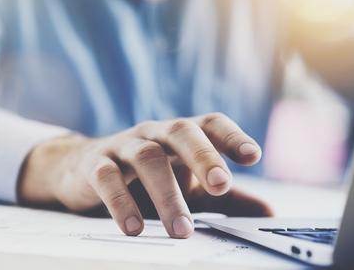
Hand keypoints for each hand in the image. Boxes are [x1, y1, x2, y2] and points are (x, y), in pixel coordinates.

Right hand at [18, 113, 272, 237]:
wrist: (84, 168)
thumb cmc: (148, 176)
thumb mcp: (190, 185)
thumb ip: (228, 199)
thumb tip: (268, 214)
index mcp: (182, 135)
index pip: (211, 124)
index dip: (233, 136)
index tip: (253, 156)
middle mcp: (155, 133)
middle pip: (181, 132)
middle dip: (204, 157)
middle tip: (221, 185)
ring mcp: (125, 146)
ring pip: (147, 158)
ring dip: (167, 195)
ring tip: (182, 230)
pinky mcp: (96, 164)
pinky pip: (108, 178)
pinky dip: (121, 202)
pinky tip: (135, 228)